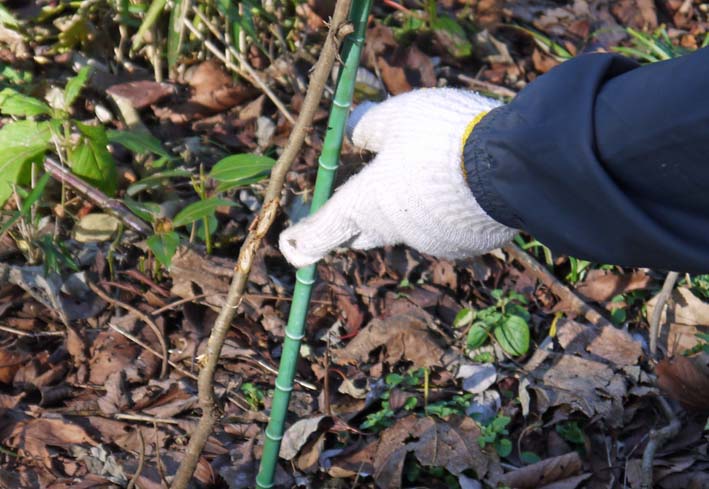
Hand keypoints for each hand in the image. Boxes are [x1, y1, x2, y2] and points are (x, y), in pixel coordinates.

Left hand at [279, 88, 516, 267]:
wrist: (509, 166)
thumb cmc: (441, 137)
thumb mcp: (396, 116)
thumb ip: (368, 126)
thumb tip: (355, 131)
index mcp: (364, 204)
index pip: (318, 234)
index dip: (300, 241)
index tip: (290, 243)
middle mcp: (392, 231)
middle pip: (359, 233)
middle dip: (353, 220)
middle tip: (359, 198)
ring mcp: (429, 243)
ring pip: (404, 230)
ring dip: (406, 210)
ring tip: (428, 175)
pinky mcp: (461, 246)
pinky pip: (441, 232)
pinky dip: (440, 216)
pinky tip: (459, 190)